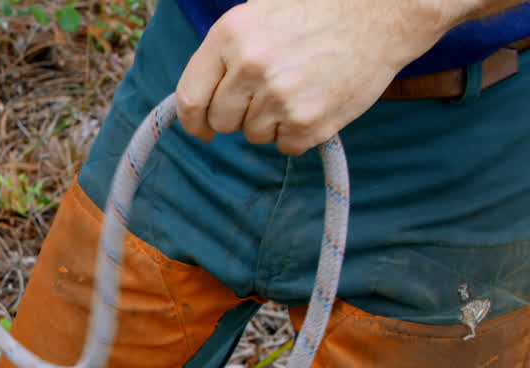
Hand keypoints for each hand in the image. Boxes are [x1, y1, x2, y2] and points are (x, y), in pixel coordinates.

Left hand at [175, 0, 454, 154]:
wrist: (384, 11)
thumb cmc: (319, 10)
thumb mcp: (258, 15)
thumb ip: (225, 54)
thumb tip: (199, 99)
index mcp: (229, 35)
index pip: (190, 97)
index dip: (193, 120)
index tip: (201, 129)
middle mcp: (249, 66)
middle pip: (222, 121)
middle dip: (240, 116)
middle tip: (270, 94)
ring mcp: (279, 96)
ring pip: (255, 135)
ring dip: (273, 121)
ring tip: (302, 87)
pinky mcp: (308, 121)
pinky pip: (286, 146)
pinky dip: (300, 133)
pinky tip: (318, 100)